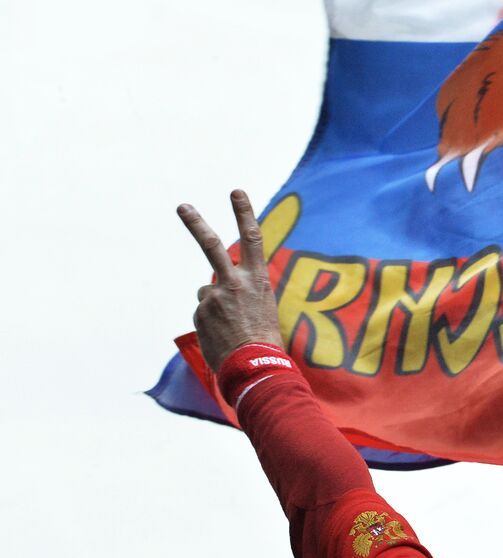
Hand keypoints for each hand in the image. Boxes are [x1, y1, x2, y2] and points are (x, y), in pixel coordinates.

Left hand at [178, 190, 282, 371]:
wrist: (254, 365)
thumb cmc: (264, 338)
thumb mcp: (262, 305)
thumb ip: (241, 289)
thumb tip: (213, 287)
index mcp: (257, 279)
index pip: (252, 238)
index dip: (244, 213)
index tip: (236, 191)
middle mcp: (234, 282)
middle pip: (212, 245)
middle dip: (196, 224)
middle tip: (182, 206)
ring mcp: (214, 296)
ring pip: (207, 290)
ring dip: (216, 305)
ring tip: (230, 326)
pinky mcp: (200, 312)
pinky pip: (203, 311)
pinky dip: (211, 322)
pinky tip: (223, 336)